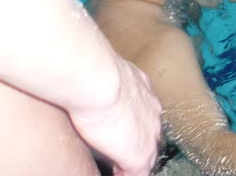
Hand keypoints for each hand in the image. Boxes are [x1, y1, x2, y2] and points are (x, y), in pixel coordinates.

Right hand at [70, 59, 161, 175]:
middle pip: (152, 133)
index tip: (122, 129)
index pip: (145, 111)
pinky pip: (139, 173)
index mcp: (143, 89)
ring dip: (134, 163)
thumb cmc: (94, 71)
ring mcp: (149, 134)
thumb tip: (83, 75)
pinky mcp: (140, 154)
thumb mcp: (103, 71)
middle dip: (140, 143)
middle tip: (123, 155)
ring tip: (121, 170)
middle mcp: (152, 110)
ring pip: (149, 154)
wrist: (99, 80)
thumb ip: (102, 78)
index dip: (134, 123)